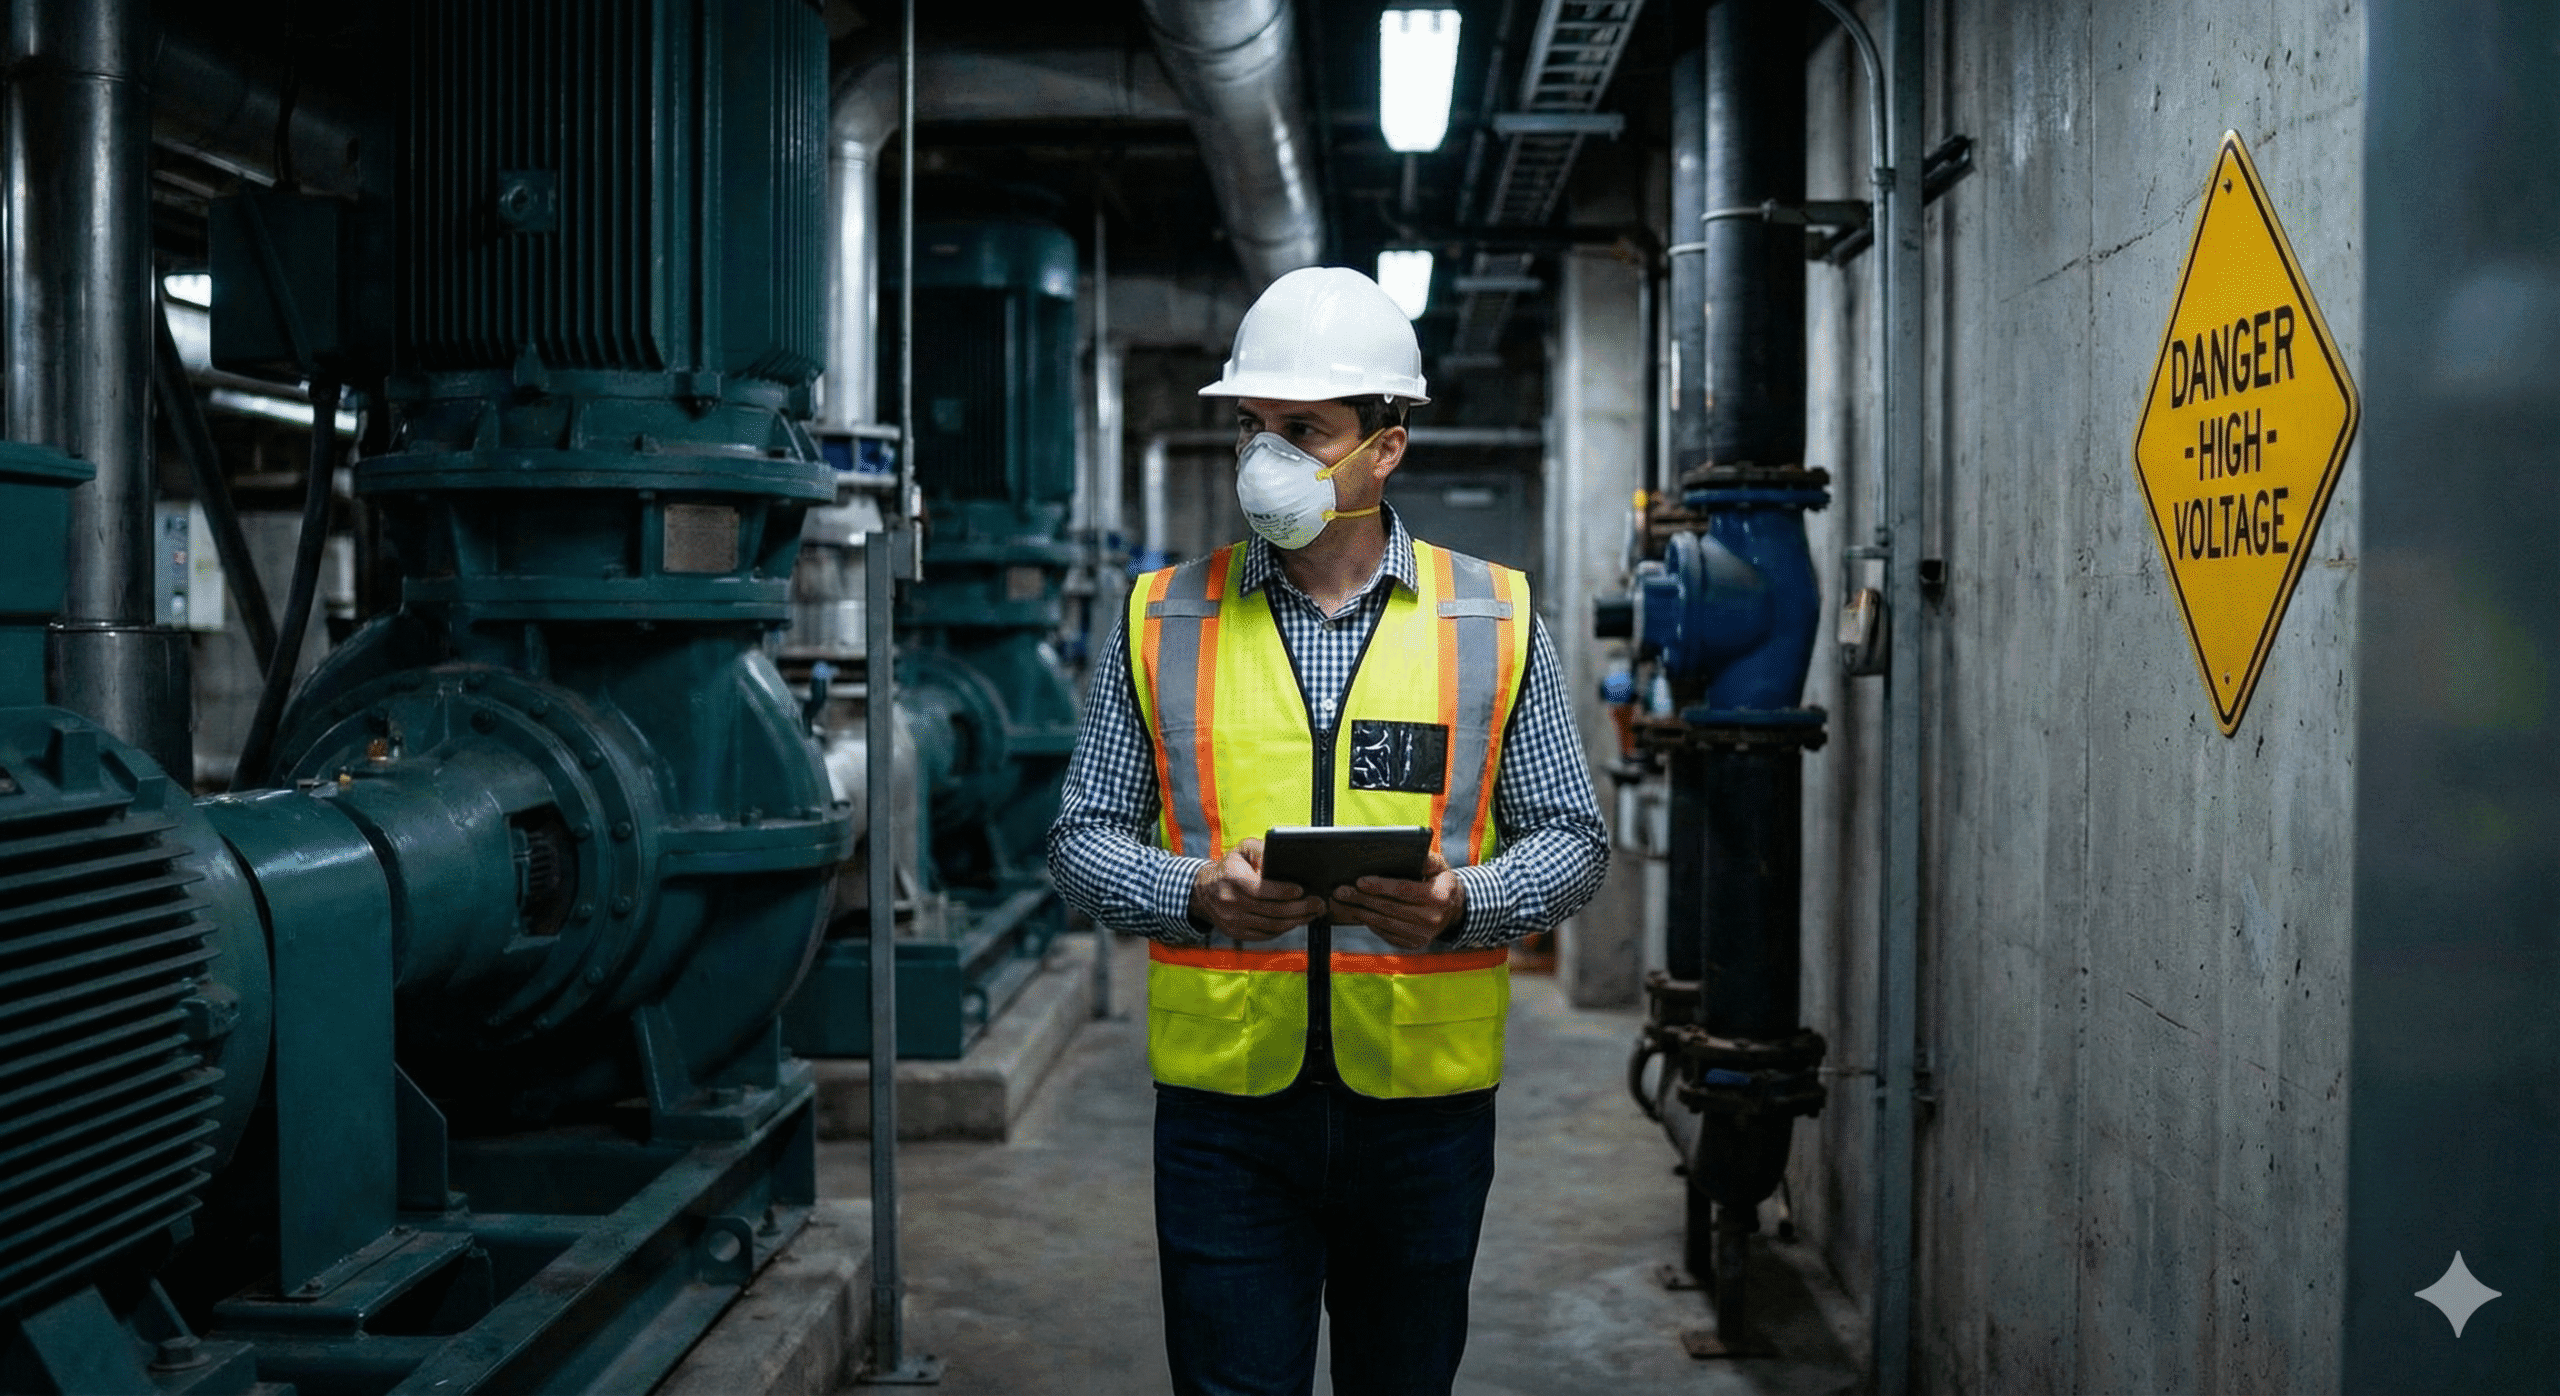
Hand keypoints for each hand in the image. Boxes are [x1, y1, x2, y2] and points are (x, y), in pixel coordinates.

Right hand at [1188, 837, 1325, 940]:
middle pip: (1271, 910)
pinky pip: (1266, 934)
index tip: (1302, 890)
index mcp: (1233, 878)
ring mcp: (1233, 921)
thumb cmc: (1231, 867)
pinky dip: (1284, 929)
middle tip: (1319, 903)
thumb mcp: (1242, 850)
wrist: (1204, 891)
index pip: (1261, 889)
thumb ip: (1261, 850)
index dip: (1283, 892)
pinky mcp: (1236, 933)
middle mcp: (1231, 902)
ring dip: (1296, 921)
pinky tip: (1297, 920)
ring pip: (1272, 926)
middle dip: (1299, 908)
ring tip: (1313, 913)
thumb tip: (1281, 855)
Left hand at [1328, 851, 1465, 949]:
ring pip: (1384, 922)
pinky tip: (1356, 912)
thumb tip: (1410, 853)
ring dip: (1360, 912)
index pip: (1404, 890)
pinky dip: (1369, 923)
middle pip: (1389, 908)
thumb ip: (1426, 859)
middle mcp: (1432, 919)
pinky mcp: (1412, 944)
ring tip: (1342, 902)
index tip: (1359, 881)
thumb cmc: (1441, 882)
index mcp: (1440, 897)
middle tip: (1340, 891)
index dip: (1380, 886)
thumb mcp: (1440, 866)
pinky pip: (1386, 933)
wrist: (1453, 910)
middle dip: (1362, 899)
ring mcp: (1422, 935)